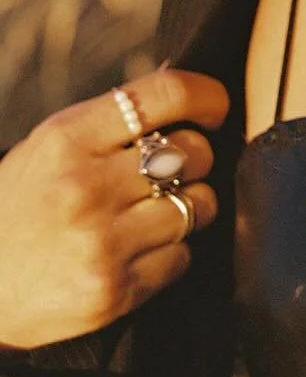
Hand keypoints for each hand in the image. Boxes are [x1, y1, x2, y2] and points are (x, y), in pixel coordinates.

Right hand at [0, 69, 227, 349]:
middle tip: (171, 173)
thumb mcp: (49, 147)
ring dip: (187, 208)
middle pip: (194, 151)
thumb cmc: (20, 208)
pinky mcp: (114, 291)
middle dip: (195, 159)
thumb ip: (114, 118)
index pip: (168, 94)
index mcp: (68, 139)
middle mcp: (85, 187)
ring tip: (151, 214)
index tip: (214, 109)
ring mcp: (101, 242)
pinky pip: (182, 257)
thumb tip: (184, 84)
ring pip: (198, 205)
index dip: (208, 96)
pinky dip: (170, 254)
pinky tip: (135, 252)